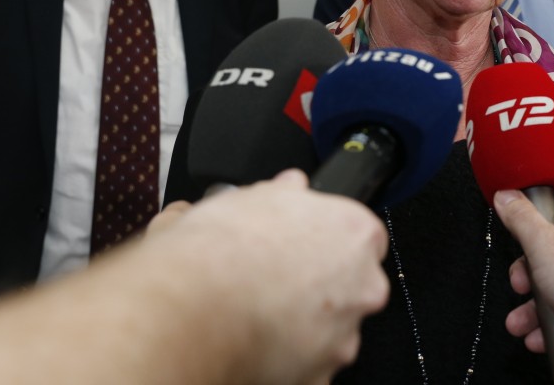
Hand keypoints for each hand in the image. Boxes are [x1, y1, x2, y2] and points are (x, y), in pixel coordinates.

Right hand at [155, 169, 390, 382]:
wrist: (190, 310)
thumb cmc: (220, 253)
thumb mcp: (249, 197)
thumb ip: (282, 193)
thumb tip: (288, 187)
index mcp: (354, 232)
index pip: (360, 235)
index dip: (328, 239)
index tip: (305, 244)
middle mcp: (362, 285)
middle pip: (353, 284)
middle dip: (321, 285)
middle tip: (278, 280)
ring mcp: (344, 335)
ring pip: (333, 328)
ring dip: (305, 323)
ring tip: (259, 313)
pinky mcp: (320, 375)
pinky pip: (310, 365)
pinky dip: (288, 358)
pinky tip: (257, 342)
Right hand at [496, 190, 553, 376]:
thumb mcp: (543, 243)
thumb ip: (521, 218)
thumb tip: (506, 196)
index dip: (533, 215)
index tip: (514, 227)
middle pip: (547, 252)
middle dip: (526, 276)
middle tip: (521, 284)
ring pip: (553, 288)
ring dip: (531, 309)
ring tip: (520, 321)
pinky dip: (547, 326)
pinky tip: (538, 335)